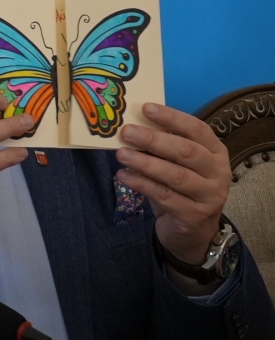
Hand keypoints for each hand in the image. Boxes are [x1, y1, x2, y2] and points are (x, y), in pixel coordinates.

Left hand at [117, 104, 231, 266]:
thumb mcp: (177, 164)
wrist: (193, 231)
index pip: (198, 129)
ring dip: (145, 163)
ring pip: (175, 176)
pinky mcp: (194, 216)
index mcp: (215, 152)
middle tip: (126, 132)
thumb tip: (132, 124)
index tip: (146, 108)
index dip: (172, 118)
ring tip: (121, 154)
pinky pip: (165, 197)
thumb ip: (163, 146)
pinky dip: (142, 184)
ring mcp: (210, 195)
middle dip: (154, 140)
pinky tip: (123, 176)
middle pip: (186, 152)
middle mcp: (218, 172)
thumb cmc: (181, 188)